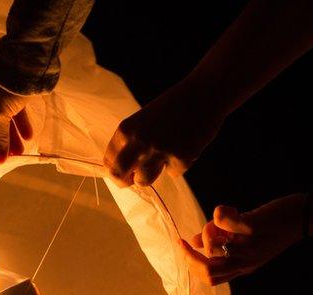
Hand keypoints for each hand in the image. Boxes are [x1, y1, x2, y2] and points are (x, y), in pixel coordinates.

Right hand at [0, 63, 32, 162]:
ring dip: (12, 134)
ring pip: (4, 116)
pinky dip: (20, 122)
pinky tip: (28, 136)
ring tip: (20, 151)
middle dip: (0, 140)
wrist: (27, 61)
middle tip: (7, 158)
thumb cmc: (4, 86)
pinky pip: (14, 109)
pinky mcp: (13, 88)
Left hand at [104, 81, 225, 186]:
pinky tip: (185, 146)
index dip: (114, 170)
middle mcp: (139, 141)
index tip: (122, 173)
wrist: (204, 94)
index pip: (108, 161)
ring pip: (144, 180)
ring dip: (152, 174)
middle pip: (119, 175)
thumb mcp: (143, 120)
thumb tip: (121, 170)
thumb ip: (131, 142)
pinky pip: (173, 173)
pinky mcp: (180, 159)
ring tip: (163, 157)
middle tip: (133, 179)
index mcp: (126, 129)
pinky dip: (178, 164)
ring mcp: (160, 151)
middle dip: (125, 181)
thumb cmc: (173, 107)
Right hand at [181, 194, 304, 284]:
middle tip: (186, 241)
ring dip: (208, 231)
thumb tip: (193, 241)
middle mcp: (245, 261)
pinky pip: (224, 223)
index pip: (210, 279)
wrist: (306, 217)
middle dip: (190, 256)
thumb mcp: (247, 238)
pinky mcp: (253, 229)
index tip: (184, 247)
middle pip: (208, 271)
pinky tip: (228, 208)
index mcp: (243, 266)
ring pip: (212, 247)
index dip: (192, 266)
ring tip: (220, 219)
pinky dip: (219, 213)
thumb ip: (221, 241)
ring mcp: (249, 247)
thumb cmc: (274, 224)